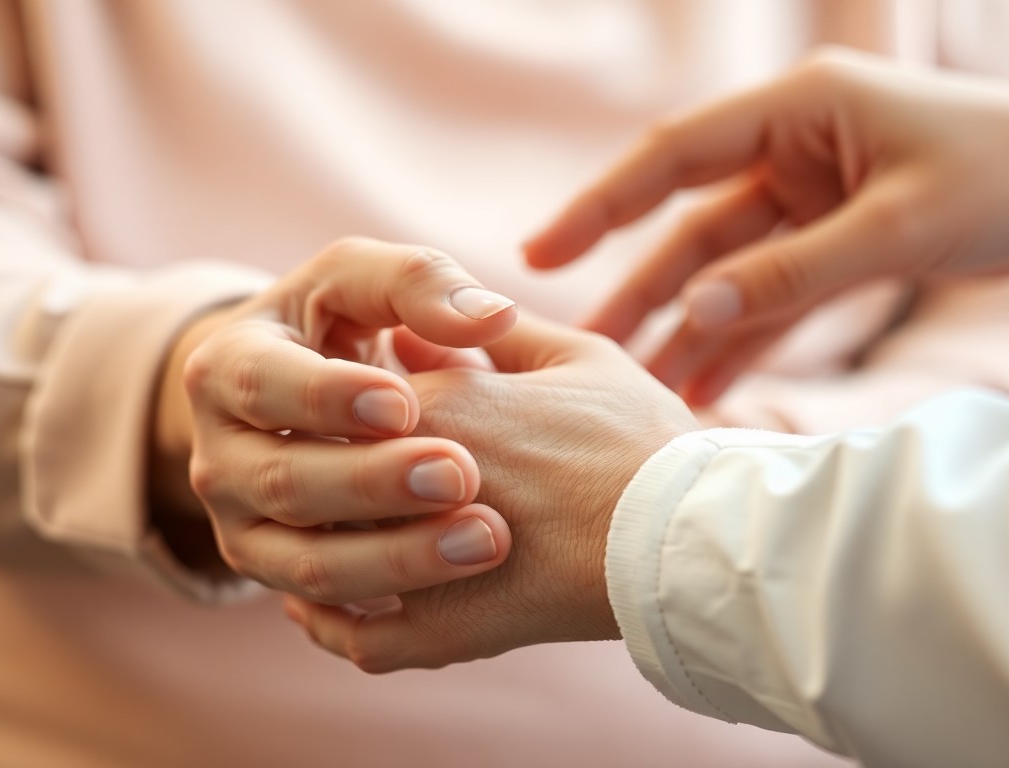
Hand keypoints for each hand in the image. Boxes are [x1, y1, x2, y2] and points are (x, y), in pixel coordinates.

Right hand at [151, 237, 519, 601]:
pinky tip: (460, 589)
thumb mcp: (364, 282)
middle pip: (286, 482)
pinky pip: (329, 605)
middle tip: (460, 473)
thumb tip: (493, 317)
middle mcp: (219, 456)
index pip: (263, 385)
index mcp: (227, 368)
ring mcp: (243, 526)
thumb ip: (420, 283)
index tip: (405, 403)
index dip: (329, 398)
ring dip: (398, 557)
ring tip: (485, 538)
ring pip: (307, 562)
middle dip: (374, 483)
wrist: (305, 395)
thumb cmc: (341, 323)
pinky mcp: (280, 575)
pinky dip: (392, 600)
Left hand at [284, 313, 700, 671]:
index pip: (345, 399)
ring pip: (323, 552)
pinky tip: (336, 611)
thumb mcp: (574, 356)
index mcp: (433, 401)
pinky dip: (335, 626)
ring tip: (333, 541)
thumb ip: (492, 334)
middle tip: (335, 484)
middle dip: (325, 477)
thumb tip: (419, 325)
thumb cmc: (639, 438)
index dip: (350, 412)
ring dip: (322, 545)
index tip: (362, 420)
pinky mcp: (438, 630)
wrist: (685, 532)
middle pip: (322, 474)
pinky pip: (356, 636)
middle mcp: (402, 476)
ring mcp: (413, 557)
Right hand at [524, 49, 1008, 405]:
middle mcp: (792, 150)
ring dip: (687, 328)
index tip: (542, 252)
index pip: (675, 156)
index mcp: (798, 111)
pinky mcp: (834, 241)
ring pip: (726, 271)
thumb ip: (794, 272)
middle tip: (582, 347)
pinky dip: (744, 339)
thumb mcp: (899, 225)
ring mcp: (811, 199)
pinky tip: (706, 386)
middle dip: (640, 290)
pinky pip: (773, 295)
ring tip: (640, 387)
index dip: (601, 205)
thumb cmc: (1005, 177)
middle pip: (691, 227)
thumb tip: (699, 314)